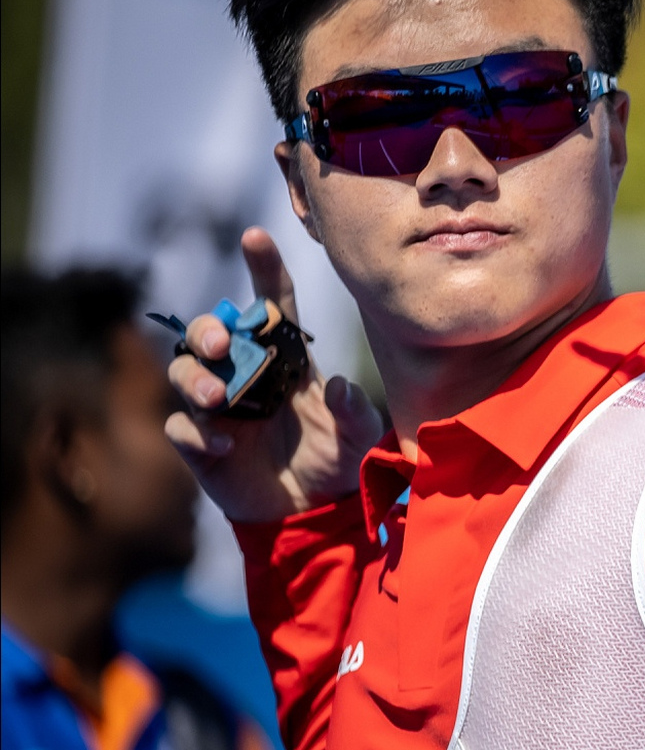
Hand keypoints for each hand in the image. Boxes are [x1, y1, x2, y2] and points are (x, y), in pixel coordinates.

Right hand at [165, 228, 383, 522]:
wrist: (315, 513)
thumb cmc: (337, 461)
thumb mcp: (359, 437)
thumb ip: (355, 412)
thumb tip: (338, 385)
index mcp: (286, 361)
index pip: (271, 305)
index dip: (262, 270)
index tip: (254, 236)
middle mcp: (247, 376)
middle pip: (210, 331)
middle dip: (207, 329)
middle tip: (221, 344)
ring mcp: (220, 409)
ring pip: (182, 372)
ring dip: (194, 378)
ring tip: (218, 398)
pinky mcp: (203, 447)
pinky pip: (180, 428)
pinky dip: (196, 432)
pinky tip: (226, 447)